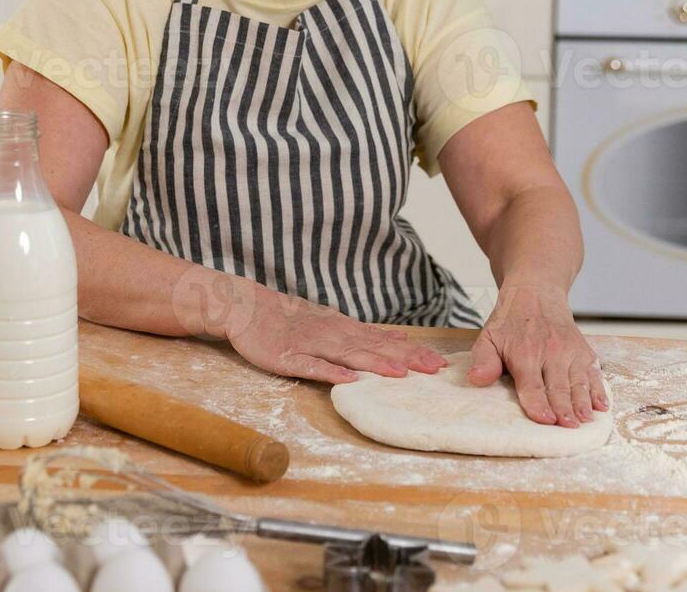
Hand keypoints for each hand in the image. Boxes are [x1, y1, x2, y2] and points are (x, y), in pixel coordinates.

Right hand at [225, 286, 446, 383]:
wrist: (246, 307)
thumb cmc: (288, 318)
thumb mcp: (331, 321)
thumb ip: (364, 332)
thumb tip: (400, 337)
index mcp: (344, 328)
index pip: (384, 341)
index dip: (412, 352)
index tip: (440, 362)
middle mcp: (333, 334)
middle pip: (374, 348)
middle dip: (405, 359)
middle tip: (435, 369)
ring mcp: (311, 345)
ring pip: (349, 355)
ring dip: (376, 364)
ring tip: (401, 374)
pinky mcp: (289, 357)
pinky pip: (313, 366)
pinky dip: (332, 372)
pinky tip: (350, 379)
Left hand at [467, 282, 608, 426]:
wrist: (536, 291)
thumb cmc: (509, 321)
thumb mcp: (488, 336)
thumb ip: (484, 360)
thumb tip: (476, 379)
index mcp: (525, 352)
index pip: (532, 384)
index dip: (538, 404)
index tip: (545, 420)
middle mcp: (551, 351)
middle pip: (558, 387)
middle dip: (564, 409)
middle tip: (569, 427)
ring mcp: (570, 351)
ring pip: (579, 382)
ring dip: (583, 403)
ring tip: (586, 421)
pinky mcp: (584, 351)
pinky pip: (594, 372)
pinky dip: (599, 389)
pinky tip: (602, 404)